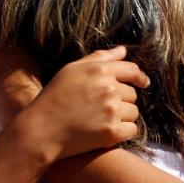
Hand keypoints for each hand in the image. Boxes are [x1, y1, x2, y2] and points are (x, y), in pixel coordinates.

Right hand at [6, 46, 149, 163]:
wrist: (41, 130)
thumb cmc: (54, 98)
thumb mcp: (72, 70)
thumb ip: (100, 58)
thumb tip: (124, 50)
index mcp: (100, 70)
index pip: (132, 70)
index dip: (139, 77)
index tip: (143, 83)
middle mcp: (109, 89)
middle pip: (132, 94)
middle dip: (122, 100)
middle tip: (102, 108)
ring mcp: (111, 111)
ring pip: (133, 112)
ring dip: (123, 117)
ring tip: (101, 120)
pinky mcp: (112, 132)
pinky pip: (132, 129)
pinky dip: (123, 132)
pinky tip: (107, 132)